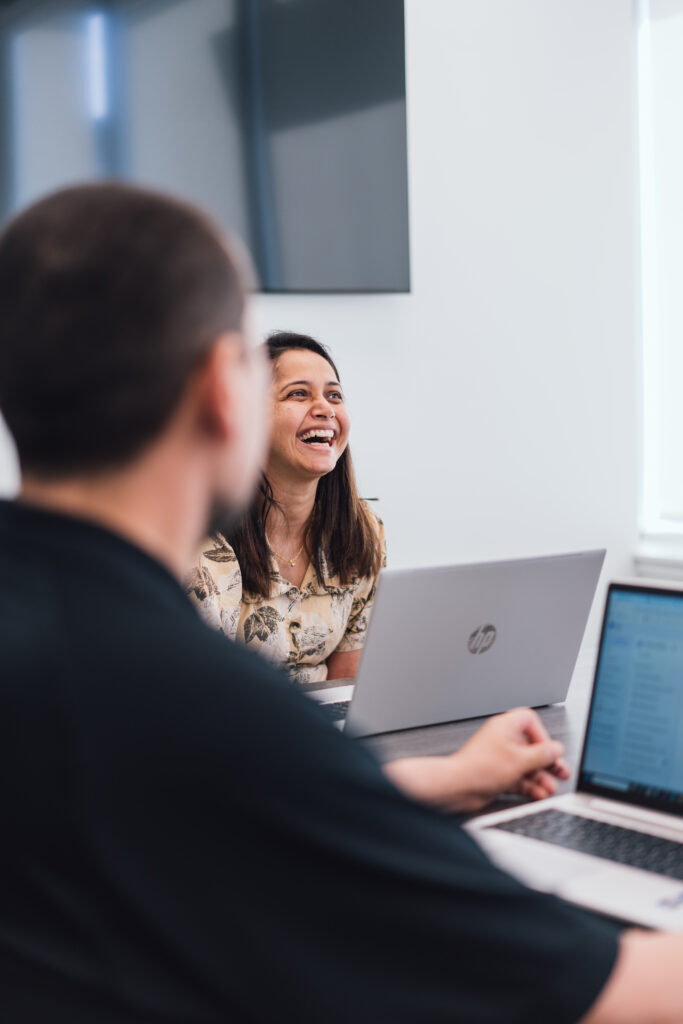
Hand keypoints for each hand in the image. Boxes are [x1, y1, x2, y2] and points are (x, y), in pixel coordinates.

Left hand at [383, 708, 568, 812]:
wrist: (457, 787)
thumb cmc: (479, 768)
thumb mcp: (520, 760)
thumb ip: (542, 755)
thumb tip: (556, 749)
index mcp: (505, 727)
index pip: (529, 721)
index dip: (542, 735)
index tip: (549, 750)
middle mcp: (502, 740)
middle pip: (531, 746)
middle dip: (547, 761)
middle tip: (561, 771)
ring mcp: (499, 758)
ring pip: (526, 765)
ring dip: (540, 777)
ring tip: (550, 788)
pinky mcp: (497, 775)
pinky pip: (518, 778)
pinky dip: (529, 786)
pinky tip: (538, 794)